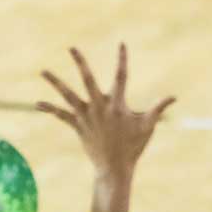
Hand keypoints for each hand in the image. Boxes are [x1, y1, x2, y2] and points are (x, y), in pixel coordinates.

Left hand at [37, 44, 175, 179]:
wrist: (115, 168)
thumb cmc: (134, 146)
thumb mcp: (148, 126)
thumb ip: (159, 108)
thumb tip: (174, 97)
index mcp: (118, 105)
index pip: (121, 76)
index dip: (122, 59)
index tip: (121, 44)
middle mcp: (100, 107)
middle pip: (87, 80)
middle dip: (80, 63)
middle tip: (72, 47)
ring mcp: (87, 116)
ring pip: (68, 95)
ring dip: (55, 82)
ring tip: (43, 71)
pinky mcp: (78, 126)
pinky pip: (61, 115)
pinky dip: (50, 109)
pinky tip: (37, 103)